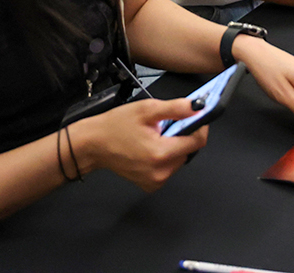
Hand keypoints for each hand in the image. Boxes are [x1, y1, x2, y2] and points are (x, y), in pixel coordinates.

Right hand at [71, 96, 209, 190]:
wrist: (94, 145)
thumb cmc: (116, 126)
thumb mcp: (146, 109)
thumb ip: (175, 108)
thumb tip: (197, 108)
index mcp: (161, 153)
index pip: (197, 141)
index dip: (200, 126)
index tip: (196, 116)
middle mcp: (160, 172)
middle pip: (189, 150)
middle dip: (183, 135)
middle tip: (166, 125)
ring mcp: (155, 181)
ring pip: (180, 159)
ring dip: (174, 146)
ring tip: (155, 136)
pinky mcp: (151, 185)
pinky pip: (169, 168)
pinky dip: (166, 157)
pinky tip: (151, 148)